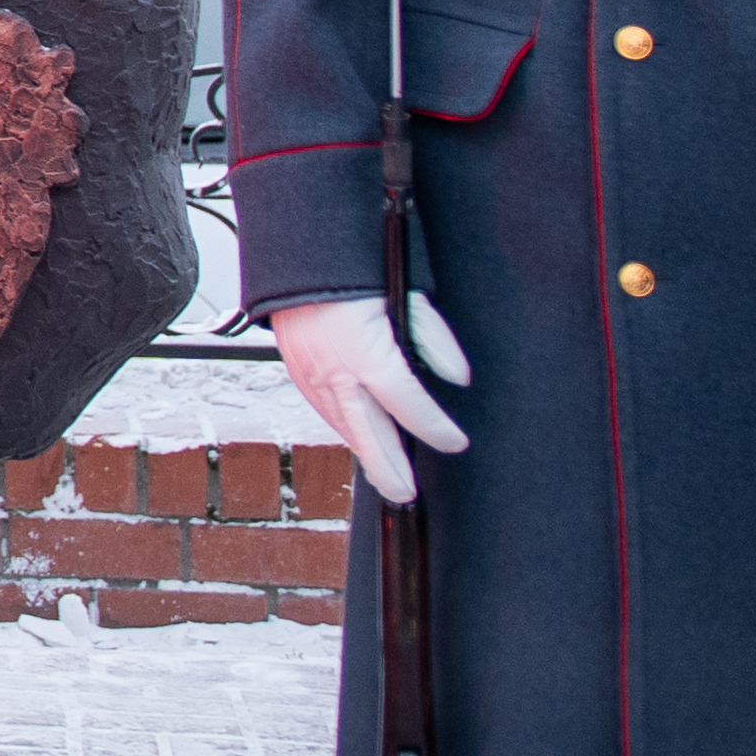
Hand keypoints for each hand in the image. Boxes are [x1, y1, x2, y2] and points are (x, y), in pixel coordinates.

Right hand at [270, 292, 472, 504]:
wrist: (300, 261)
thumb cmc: (354, 275)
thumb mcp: (406, 296)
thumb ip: (434, 339)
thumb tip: (457, 377)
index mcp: (367, 355)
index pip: (409, 405)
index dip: (435, 428)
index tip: (455, 441)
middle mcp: (337, 374)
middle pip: (369, 436)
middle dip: (390, 469)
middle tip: (406, 494)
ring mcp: (313, 377)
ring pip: (344, 428)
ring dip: (367, 454)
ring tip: (386, 477)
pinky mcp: (298, 374)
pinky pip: (325, 413)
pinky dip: (345, 432)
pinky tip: (359, 440)